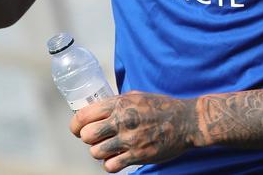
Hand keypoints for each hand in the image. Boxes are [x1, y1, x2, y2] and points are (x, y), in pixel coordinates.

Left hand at [72, 91, 197, 172]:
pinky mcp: (138, 155)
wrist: (186, 121)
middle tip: (97, 139)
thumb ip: (116, 102)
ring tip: (109, 149)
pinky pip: (111, 166)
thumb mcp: (137, 96)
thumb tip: (96, 108)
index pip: (84, 116)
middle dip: (88, 138)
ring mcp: (130, 139)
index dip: (75, 125)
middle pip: (87, 135)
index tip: (77, 129)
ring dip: (100, 152)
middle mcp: (122, 120)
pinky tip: (118, 158)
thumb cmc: (162, 107)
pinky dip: (111, 164)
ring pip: (96, 152)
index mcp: (120, 104)